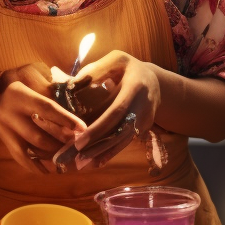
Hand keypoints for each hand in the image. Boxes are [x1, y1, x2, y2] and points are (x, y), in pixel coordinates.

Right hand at [0, 63, 87, 174]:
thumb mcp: (34, 81)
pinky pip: (21, 157)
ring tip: (70, 157)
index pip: (46, 108)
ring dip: (53, 154)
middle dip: (61, 142)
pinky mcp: (5, 140)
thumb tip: (73, 112)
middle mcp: (11, 113)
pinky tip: (49, 170)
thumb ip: (52, 94)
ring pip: (32, 147)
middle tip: (79, 147)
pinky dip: (36, 166)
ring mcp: (6, 129)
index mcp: (21, 95)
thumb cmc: (23, 86)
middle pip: (39, 134)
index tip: (82, 128)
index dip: (66, 119)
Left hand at [68, 52, 160, 167]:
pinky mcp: (142, 130)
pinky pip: (124, 143)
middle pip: (119, 131)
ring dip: (101, 154)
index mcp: (135, 87)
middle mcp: (143, 107)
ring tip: (80, 164)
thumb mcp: (116, 60)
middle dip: (96, 147)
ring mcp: (145, 121)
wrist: (154, 81)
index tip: (79, 141)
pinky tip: (94, 163)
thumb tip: (70, 84)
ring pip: (122, 141)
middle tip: (74, 159)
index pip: (116, 112)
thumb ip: (95, 70)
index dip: (98, 128)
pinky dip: (109, 153)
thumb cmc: (128, 68)